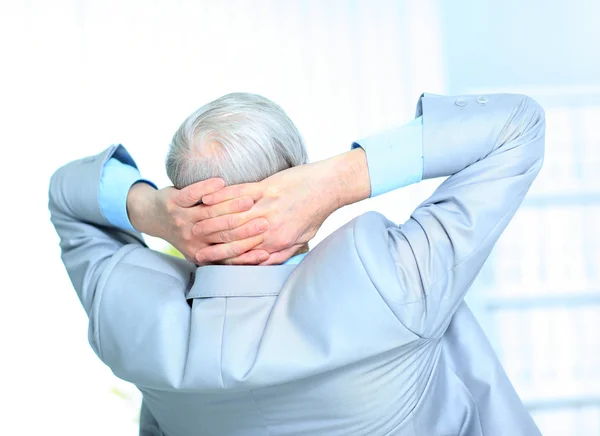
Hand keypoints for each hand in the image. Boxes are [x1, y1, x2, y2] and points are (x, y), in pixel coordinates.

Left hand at [126, 180, 270, 264]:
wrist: (152, 215)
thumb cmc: (187, 231)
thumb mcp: (202, 248)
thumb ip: (228, 254)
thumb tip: (263, 259)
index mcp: (201, 252)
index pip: (229, 255)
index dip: (249, 253)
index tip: (268, 246)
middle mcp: (191, 239)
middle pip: (223, 235)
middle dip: (246, 229)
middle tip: (266, 222)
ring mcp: (181, 220)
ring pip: (210, 214)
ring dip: (231, 207)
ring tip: (250, 201)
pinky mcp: (173, 202)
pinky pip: (192, 194)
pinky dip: (207, 188)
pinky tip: (221, 182)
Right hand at [194, 149, 370, 264]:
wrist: (328, 187)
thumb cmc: (316, 213)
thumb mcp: (302, 239)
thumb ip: (282, 253)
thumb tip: (264, 262)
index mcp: (276, 241)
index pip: (243, 252)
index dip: (222, 254)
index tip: (203, 256)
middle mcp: (268, 227)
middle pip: (233, 235)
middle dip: (210, 238)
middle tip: (191, 238)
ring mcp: (266, 206)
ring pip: (232, 215)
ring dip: (211, 218)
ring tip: (193, 219)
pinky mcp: (266, 187)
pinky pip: (239, 192)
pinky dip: (221, 195)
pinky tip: (208, 197)